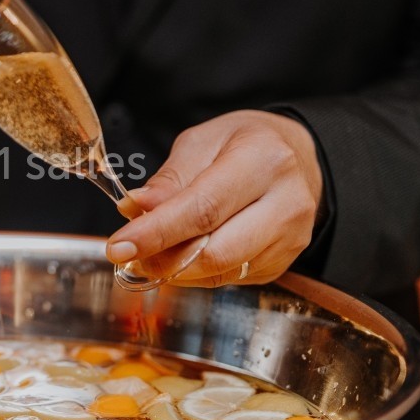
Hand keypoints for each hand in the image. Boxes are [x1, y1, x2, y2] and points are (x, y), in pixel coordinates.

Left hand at [106, 111, 323, 286]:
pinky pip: (231, 278)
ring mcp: (291, 238)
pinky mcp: (284, 262)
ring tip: (147, 255)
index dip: (157, 232)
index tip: (119, 246)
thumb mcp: (204, 141)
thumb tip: (136, 210)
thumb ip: (170, 179)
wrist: (300, 157)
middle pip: (216, 251)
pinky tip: (179, 256)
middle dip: (162, 259)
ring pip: (222, 272)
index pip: (204, 208)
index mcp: (265, 160)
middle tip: (126, 256)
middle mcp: (286, 203)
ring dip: (175, 270)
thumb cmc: (247, 143)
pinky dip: (196, 273)